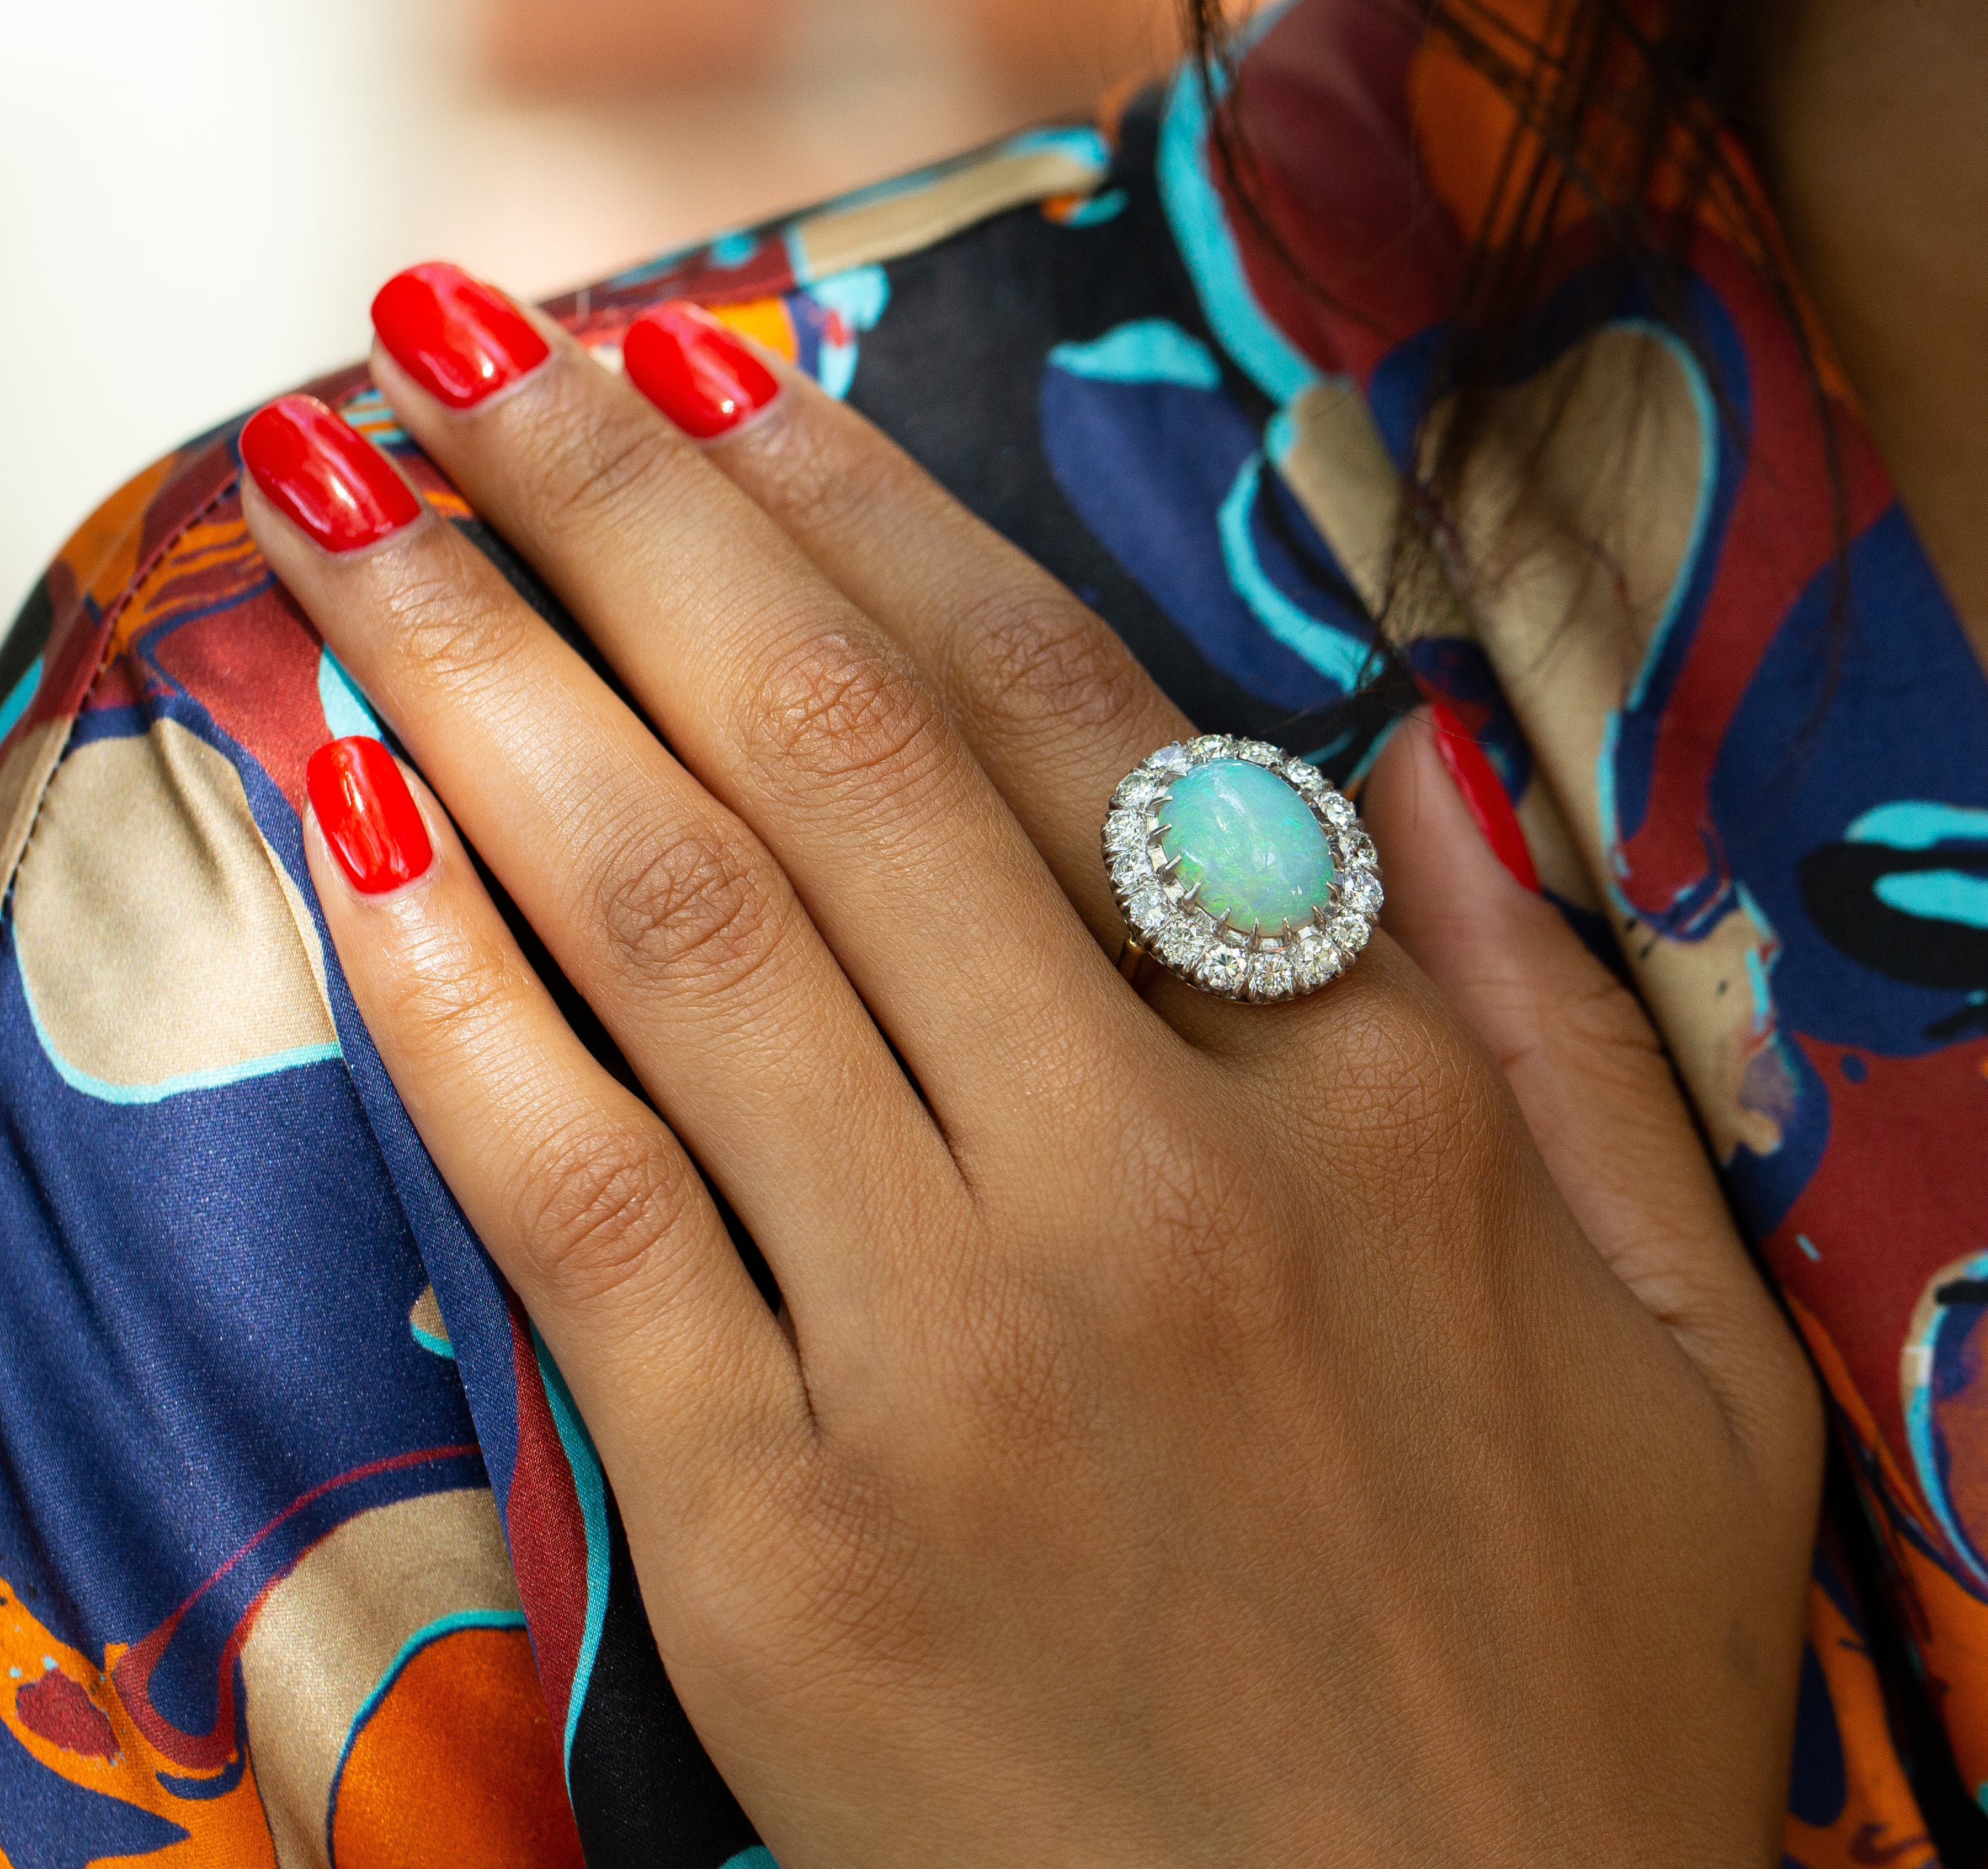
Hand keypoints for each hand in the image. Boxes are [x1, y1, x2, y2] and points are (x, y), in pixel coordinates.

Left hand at [239, 273, 1821, 1866]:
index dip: (859, 511)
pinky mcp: (783, 1549)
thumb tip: (1422, 774)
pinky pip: (579, 1203)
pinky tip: (343, 821)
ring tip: (337, 505)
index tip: (706, 366)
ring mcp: (951, 1366)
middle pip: (830, 761)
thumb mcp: (1683, 1343)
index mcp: (1368, 1111)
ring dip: (478, 679)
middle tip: (450, 339)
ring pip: (677, 929)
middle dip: (617, 511)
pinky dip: (449, 996)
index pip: (1063, 718)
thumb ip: (1560, 1035)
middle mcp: (1151, 1191)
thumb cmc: (1565, 1681)